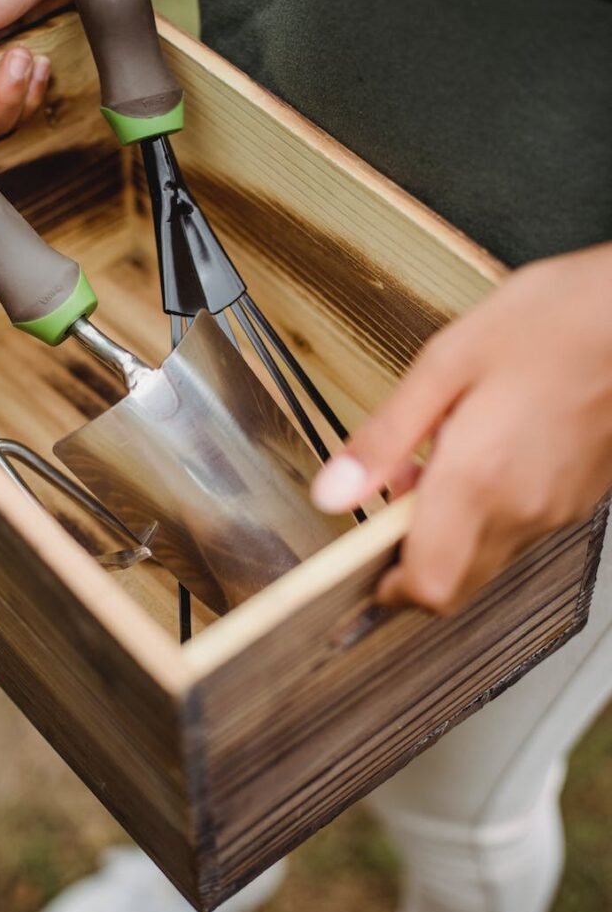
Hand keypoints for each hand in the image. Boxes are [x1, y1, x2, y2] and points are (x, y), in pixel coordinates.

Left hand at [312, 246, 611, 613]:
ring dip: (449, 536)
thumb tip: (333, 490)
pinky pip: (519, 532)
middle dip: (413, 563)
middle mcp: (522, 508)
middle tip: (392, 508)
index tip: (362, 562)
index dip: (388, 590)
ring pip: (487, 561)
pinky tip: (481, 459)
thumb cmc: (554, 321)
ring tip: (437, 466)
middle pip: (455, 585)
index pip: (427, 585)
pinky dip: (487, 516)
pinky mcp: (578, 498)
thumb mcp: (446, 363)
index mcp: (479, 478)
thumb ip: (385, 437)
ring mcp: (556, 509)